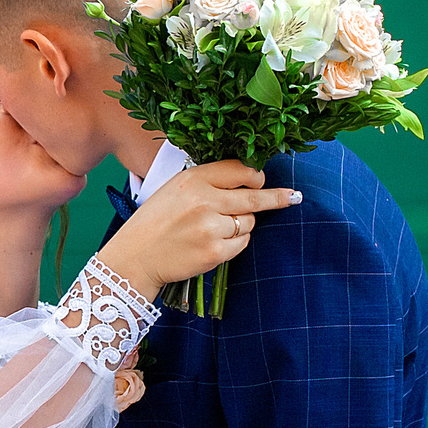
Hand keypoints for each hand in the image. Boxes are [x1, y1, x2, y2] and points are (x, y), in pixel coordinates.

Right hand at [94, 160, 299, 298]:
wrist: (135, 257)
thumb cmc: (156, 222)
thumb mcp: (175, 190)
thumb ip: (208, 182)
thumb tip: (249, 180)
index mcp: (193, 179)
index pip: (239, 170)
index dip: (255, 176)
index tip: (263, 180)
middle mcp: (203, 200)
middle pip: (253, 198)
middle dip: (276, 198)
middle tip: (293, 197)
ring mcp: (210, 227)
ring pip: (248, 222)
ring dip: (240, 226)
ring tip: (214, 230)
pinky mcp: (214, 252)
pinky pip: (242, 243)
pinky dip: (234, 244)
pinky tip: (213, 244)